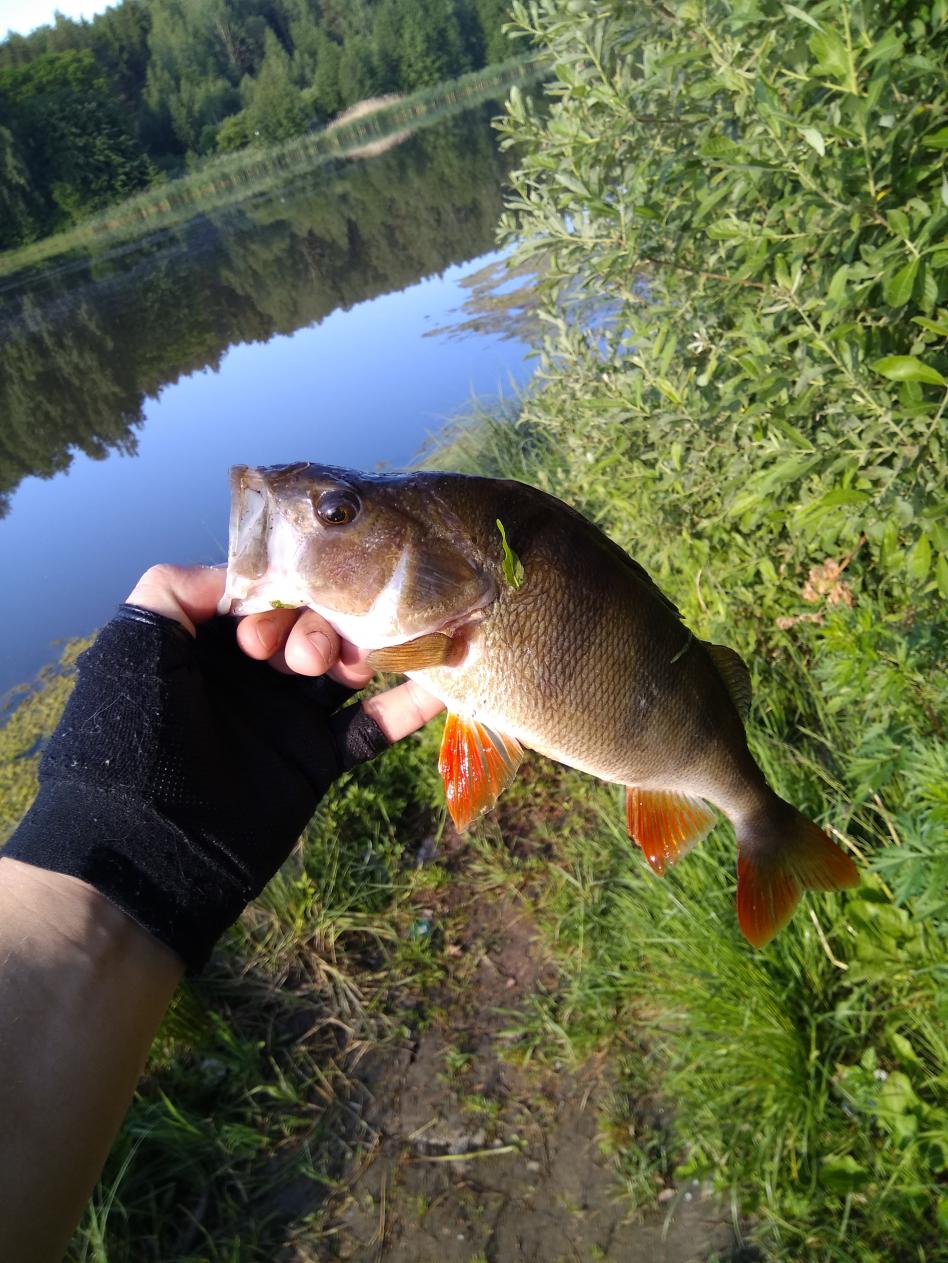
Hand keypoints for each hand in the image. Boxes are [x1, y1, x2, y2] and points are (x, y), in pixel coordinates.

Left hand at [127, 563, 443, 742]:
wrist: (147, 853)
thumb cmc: (133, 737)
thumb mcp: (133, 646)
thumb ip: (177, 590)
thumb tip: (243, 576)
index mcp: (207, 642)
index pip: (265, 593)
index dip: (282, 590)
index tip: (282, 608)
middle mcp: (251, 672)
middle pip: (312, 622)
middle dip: (321, 624)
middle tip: (308, 658)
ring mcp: (287, 716)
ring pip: (346, 666)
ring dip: (364, 652)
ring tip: (356, 665)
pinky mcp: (316, 760)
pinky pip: (371, 727)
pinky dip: (407, 707)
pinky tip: (441, 684)